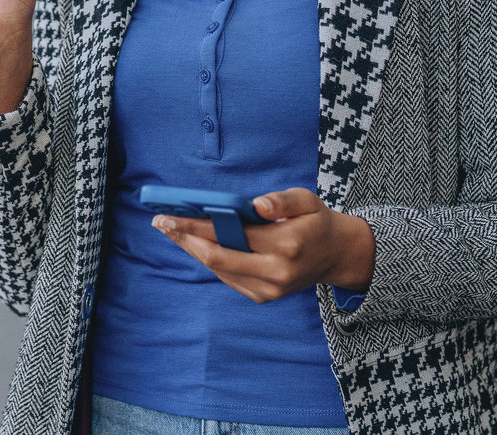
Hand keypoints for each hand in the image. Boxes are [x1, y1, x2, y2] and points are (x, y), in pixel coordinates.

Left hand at [152, 188, 374, 303]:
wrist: (336, 256)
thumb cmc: (316, 221)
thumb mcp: (307, 200)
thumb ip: (282, 201)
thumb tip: (256, 205)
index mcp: (287, 245)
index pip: (232, 234)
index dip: (198, 226)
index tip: (171, 215)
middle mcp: (276, 273)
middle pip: (218, 258)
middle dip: (185, 239)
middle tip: (160, 222)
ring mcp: (269, 290)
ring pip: (219, 270)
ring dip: (192, 250)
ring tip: (170, 230)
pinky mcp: (263, 297)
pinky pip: (227, 277)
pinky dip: (207, 260)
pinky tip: (192, 244)